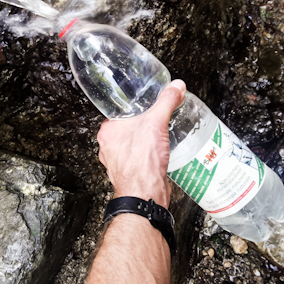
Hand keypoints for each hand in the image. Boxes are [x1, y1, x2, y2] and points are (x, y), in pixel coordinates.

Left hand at [97, 80, 186, 206]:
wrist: (145, 196)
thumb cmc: (141, 164)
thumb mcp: (156, 123)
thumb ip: (166, 102)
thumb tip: (175, 87)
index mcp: (107, 132)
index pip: (118, 112)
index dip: (132, 106)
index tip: (144, 103)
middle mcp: (109, 147)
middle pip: (127, 128)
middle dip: (142, 123)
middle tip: (155, 117)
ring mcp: (118, 162)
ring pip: (133, 144)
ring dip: (146, 140)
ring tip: (160, 133)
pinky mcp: (131, 173)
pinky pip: (140, 158)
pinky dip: (149, 155)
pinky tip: (160, 152)